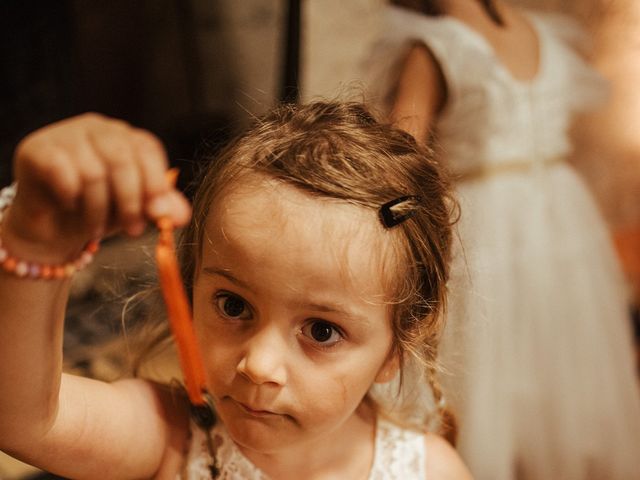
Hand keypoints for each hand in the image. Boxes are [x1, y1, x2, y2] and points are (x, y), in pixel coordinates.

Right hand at [4, 113, 190, 262]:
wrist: (51, 229)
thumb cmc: (98, 212)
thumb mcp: (136, 211)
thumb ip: (160, 208)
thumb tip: (182, 216)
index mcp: (125, 137)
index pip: (147, 148)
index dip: (155, 182)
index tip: (159, 214)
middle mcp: (97, 128)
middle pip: (122, 159)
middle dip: (131, 201)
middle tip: (133, 230)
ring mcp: (65, 135)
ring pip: (93, 172)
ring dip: (99, 210)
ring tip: (97, 231)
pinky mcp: (37, 149)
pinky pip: (62, 174)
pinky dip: (71, 198)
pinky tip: (70, 207)